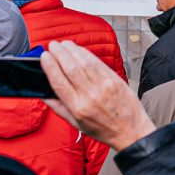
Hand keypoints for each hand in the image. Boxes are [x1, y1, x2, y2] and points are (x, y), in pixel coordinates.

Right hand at [41, 42, 155, 151]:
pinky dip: (86, 54)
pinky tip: (78, 49)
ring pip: (84, 62)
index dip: (50, 67)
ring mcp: (104, 86)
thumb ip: (59, 108)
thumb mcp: (77, 124)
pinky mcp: (114, 79)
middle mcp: (90, 96)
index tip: (44, 56)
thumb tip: (43, 95)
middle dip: (59, 54)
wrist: (131, 130)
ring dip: (71, 50)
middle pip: (71, 68)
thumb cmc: (103, 128)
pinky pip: (97, 63)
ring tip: (63, 44)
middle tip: (52, 46)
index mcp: (78, 108)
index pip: (59, 82)